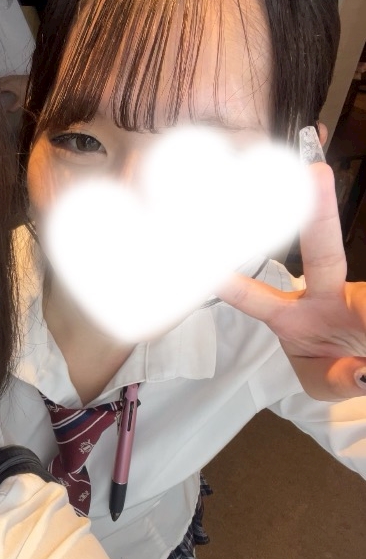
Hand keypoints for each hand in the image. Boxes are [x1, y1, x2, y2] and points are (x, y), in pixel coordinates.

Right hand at [0, 74, 28, 112]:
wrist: (38, 80)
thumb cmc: (29, 90)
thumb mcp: (22, 101)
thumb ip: (14, 107)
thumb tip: (8, 111)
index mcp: (7, 84)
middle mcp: (7, 79)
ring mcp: (11, 76)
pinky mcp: (14, 76)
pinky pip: (3, 79)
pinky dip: (0, 82)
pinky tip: (0, 87)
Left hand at [218, 163, 365, 400]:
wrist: (365, 371)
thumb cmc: (334, 370)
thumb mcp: (324, 384)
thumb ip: (336, 380)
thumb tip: (364, 372)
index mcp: (291, 317)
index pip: (255, 298)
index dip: (233, 284)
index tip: (209, 266)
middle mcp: (322, 296)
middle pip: (322, 253)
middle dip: (319, 215)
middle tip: (316, 173)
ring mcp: (356, 295)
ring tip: (360, 358)